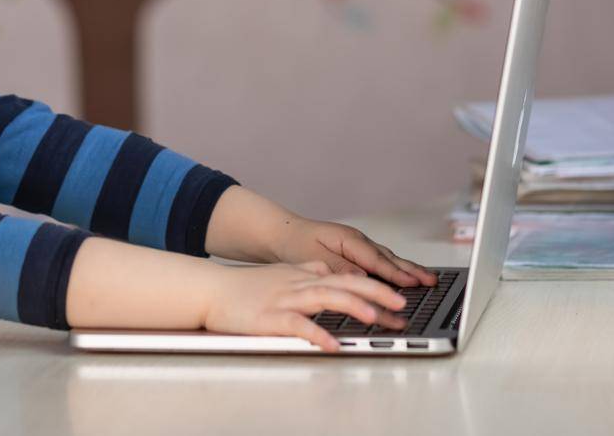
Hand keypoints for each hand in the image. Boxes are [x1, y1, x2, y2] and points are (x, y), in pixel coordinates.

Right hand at [202, 262, 408, 351]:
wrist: (211, 290)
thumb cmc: (245, 287)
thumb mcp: (281, 272)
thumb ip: (305, 270)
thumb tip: (325, 270)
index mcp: (304, 275)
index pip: (347, 276)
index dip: (376, 285)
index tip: (399, 296)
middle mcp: (299, 284)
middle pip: (344, 283)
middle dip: (376, 294)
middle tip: (401, 306)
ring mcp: (285, 299)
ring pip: (325, 297)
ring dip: (353, 307)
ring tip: (376, 319)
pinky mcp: (271, 318)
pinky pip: (299, 325)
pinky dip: (318, 334)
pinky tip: (333, 344)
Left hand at [267, 217, 436, 288]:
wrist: (283, 233)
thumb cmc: (295, 244)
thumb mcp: (313, 257)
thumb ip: (339, 268)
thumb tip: (362, 279)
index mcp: (349, 240)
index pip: (376, 261)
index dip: (395, 274)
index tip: (412, 283)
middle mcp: (357, 241)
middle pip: (389, 258)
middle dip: (412, 270)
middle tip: (432, 281)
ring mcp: (358, 247)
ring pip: (388, 259)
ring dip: (408, 270)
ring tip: (428, 279)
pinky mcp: (356, 253)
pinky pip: (381, 262)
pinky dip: (395, 270)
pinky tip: (405, 277)